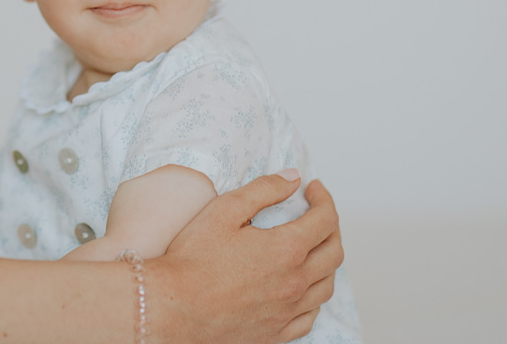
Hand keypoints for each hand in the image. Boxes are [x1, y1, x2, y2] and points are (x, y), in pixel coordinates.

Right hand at [151, 172, 342, 343]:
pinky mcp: (276, 334)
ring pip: (326, 286)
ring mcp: (287, 312)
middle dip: (330, 226)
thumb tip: (293, 178)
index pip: (325, 219)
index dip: (323, 199)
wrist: (173, 308)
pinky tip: (302, 288)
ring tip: (312, 247)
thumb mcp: (225, 209)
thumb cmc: (193, 259)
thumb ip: (264, 189)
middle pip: (334, 252)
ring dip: (326, 261)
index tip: (313, 189)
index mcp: (286, 250)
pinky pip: (310, 316)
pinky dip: (314, 297)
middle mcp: (294, 283)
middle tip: (316, 213)